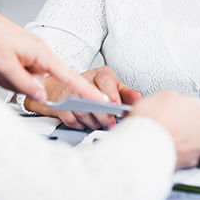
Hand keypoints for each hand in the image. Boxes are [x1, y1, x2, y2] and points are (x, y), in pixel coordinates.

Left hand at [0, 0, 104, 102]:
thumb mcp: (4, 67)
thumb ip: (25, 85)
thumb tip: (42, 97)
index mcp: (41, 53)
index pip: (69, 76)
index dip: (85, 90)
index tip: (101, 101)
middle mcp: (39, 52)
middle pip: (39, 83)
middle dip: (19, 84)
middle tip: (1, 72)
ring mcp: (28, 53)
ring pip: (25, 80)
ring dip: (8, 78)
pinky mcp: (19, 55)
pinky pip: (16, 74)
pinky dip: (4, 73)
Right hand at [27, 66, 141, 129]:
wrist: (67, 87)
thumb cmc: (95, 88)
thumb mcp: (114, 87)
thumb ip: (126, 94)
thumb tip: (138, 98)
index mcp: (101, 74)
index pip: (106, 82)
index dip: (111, 95)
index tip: (116, 106)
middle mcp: (84, 80)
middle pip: (93, 98)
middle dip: (103, 114)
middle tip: (110, 123)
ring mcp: (70, 91)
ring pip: (82, 111)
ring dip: (92, 122)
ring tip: (99, 123)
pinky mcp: (60, 104)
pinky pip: (71, 119)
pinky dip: (79, 124)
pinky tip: (85, 123)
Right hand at [130, 91, 199, 167]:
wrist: (141, 143)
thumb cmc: (155, 119)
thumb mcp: (167, 95)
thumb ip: (181, 100)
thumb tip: (177, 102)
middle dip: (196, 128)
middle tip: (180, 120)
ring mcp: (195, 154)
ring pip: (195, 146)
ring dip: (185, 139)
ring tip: (168, 130)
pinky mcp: (183, 166)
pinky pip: (183, 156)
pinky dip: (175, 149)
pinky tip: (163, 141)